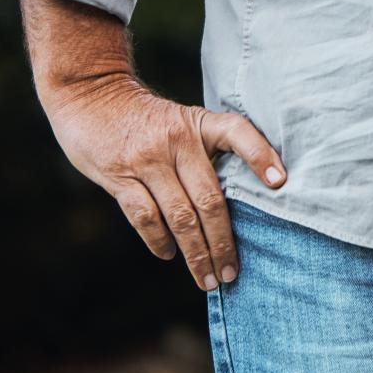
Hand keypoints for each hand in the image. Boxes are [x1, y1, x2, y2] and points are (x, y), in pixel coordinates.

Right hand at [42, 70, 284, 289]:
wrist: (92, 94)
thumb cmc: (146, 117)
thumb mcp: (182, 121)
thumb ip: (202, 153)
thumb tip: (228, 204)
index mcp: (200, 123)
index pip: (239, 133)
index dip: (261, 156)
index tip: (280, 183)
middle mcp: (177, 140)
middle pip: (209, 198)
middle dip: (223, 241)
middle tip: (233, 273)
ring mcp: (147, 159)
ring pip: (180, 216)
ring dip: (196, 253)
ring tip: (208, 278)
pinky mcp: (119, 176)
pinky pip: (145, 217)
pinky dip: (160, 242)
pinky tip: (170, 255)